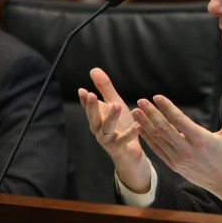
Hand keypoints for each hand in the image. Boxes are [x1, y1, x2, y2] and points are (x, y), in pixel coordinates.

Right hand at [78, 67, 150, 192]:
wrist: (129, 153)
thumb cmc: (121, 126)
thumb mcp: (114, 104)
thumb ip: (105, 89)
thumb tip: (93, 69)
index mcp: (97, 118)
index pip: (89, 107)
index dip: (85, 100)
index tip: (82, 90)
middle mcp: (99, 129)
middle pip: (93, 118)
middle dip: (91, 107)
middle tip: (91, 95)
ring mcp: (108, 140)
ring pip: (106, 128)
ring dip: (111, 116)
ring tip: (117, 105)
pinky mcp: (119, 148)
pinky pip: (125, 139)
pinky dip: (132, 131)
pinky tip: (139, 124)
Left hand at [131, 95, 221, 209]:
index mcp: (201, 139)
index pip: (179, 120)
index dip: (167, 107)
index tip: (157, 97)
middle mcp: (187, 149)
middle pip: (164, 128)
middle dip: (151, 113)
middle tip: (141, 101)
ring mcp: (179, 159)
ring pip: (158, 139)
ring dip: (145, 124)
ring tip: (136, 112)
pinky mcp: (174, 165)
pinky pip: (158, 150)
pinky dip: (148, 139)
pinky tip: (140, 128)